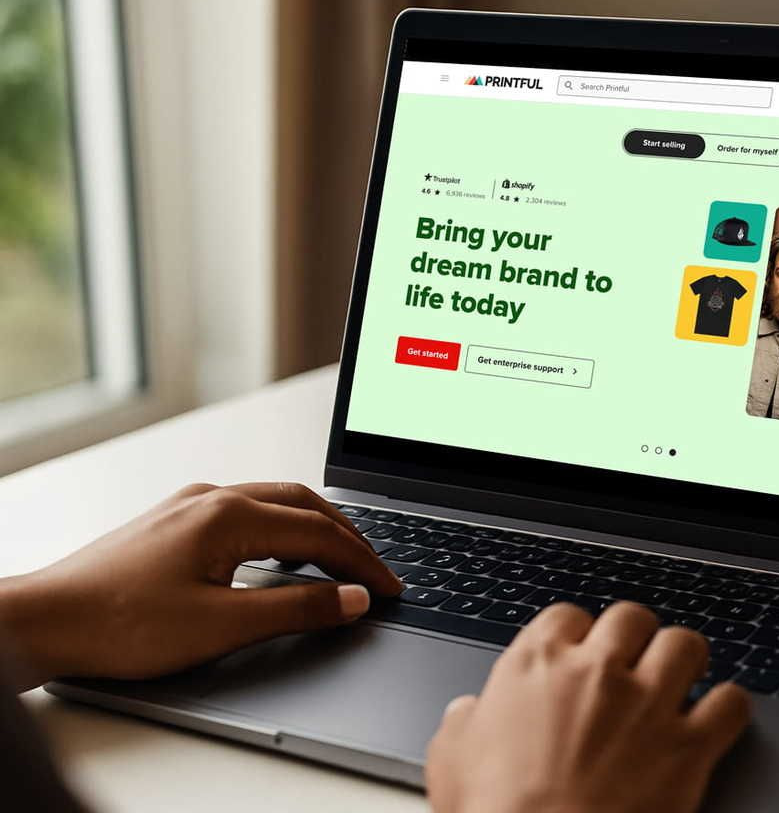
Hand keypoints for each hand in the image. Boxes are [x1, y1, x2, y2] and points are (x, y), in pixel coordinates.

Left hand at [0, 482, 401, 690]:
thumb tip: (352, 599)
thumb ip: (296, 610)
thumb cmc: (118, 623)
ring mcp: (191, 505)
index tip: (390, 588)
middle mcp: (214, 499)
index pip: (321, 535)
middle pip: (305, 505)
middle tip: (378, 570)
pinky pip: (249, 510)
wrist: (43, 620)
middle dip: (350, 536)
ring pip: (276, 502)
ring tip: (344, 558)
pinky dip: (284, 528)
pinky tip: (282, 552)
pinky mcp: (175, 521)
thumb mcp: (221, 625)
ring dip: (318, 527)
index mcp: (231, 515)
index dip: (363, 563)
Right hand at [426, 602, 751, 812]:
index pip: (568, 615)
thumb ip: (462, 724)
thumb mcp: (451, 762)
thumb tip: (468, 712)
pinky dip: (728, 708)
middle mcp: (596, 672)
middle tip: (635, 663)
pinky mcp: (688, 746)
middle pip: (632, 617)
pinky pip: (730, 703)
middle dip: (636, 638)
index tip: (582, 654)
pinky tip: (716, 719)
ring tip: (681, 678)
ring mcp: (647, 704)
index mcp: (537, 665)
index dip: (578, 635)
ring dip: (684, 661)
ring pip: (685, 644)